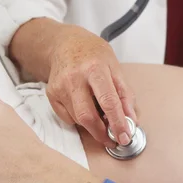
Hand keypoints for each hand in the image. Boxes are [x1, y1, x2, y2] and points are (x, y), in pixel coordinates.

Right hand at [47, 25, 136, 147]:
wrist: (65, 44)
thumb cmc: (93, 54)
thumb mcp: (115, 67)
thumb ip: (125, 93)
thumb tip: (131, 119)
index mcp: (94, 68)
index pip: (108, 101)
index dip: (118, 123)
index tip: (125, 136)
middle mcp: (74, 78)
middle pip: (87, 116)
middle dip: (102, 133)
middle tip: (113, 139)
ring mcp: (60, 87)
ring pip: (78, 119)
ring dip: (92, 126)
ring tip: (102, 118)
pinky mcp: (51, 95)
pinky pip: (68, 118)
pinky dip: (79, 119)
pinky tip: (85, 107)